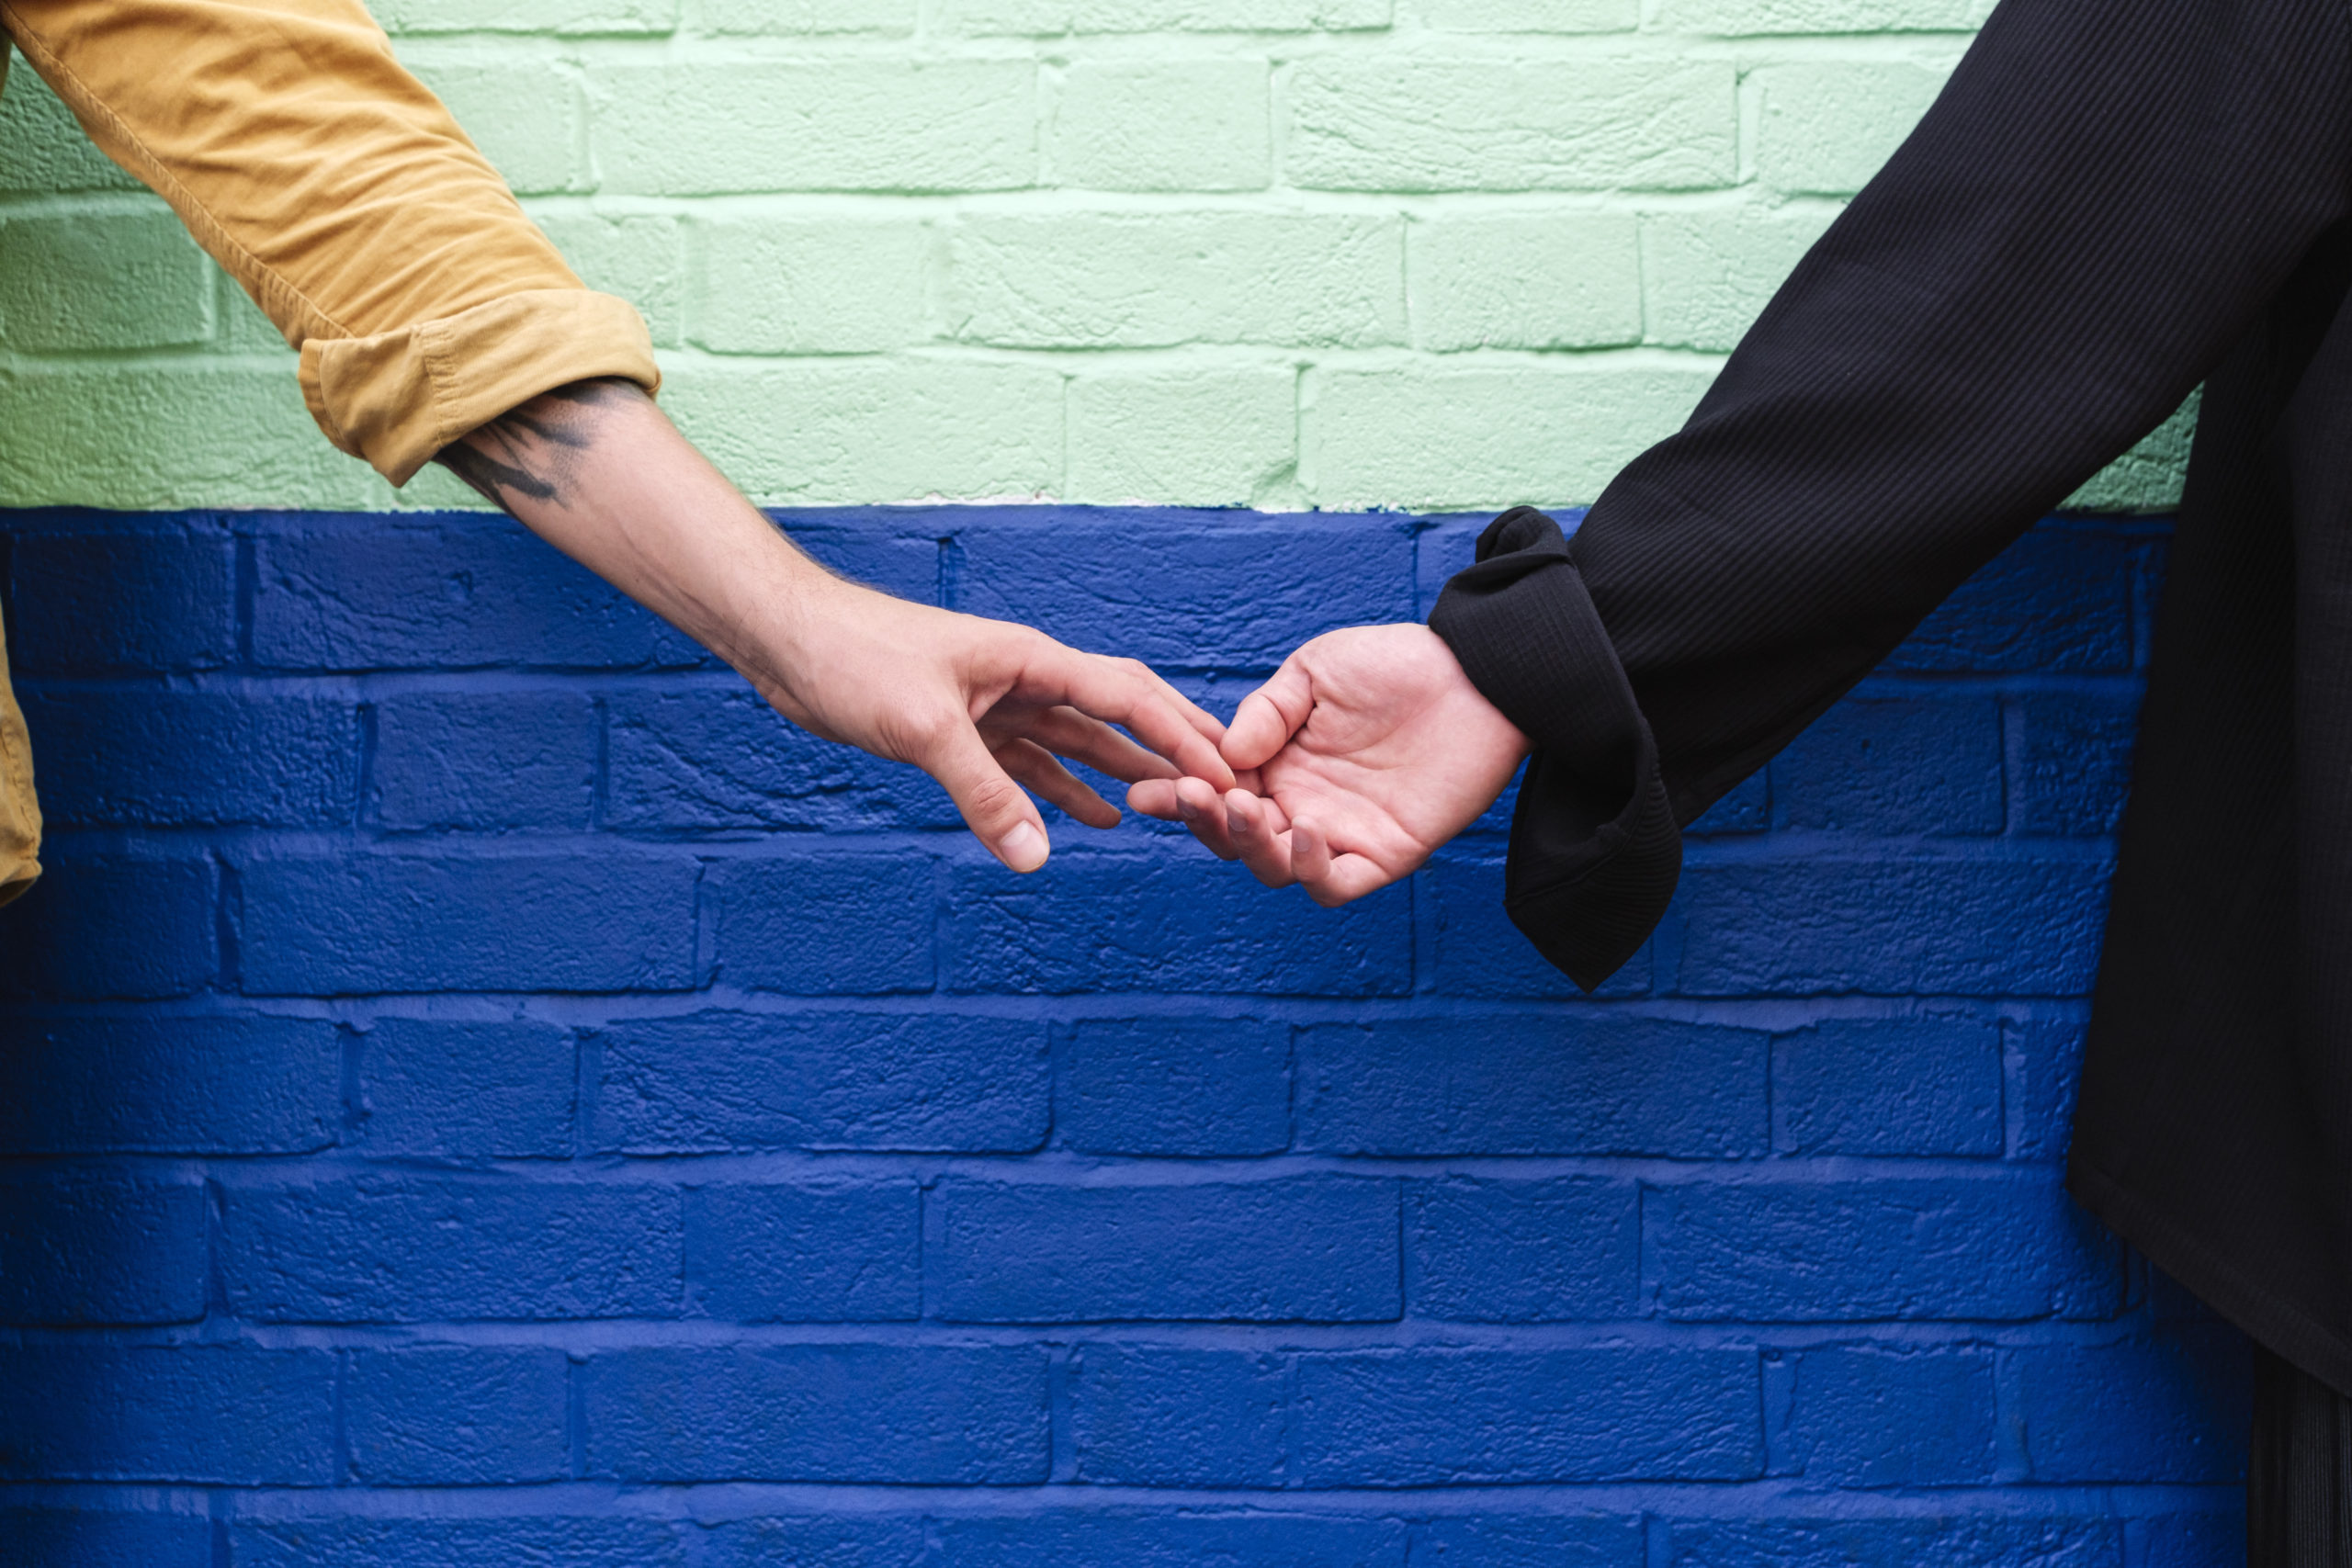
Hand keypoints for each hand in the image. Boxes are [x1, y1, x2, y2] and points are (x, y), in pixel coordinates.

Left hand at [755, 577, 1232, 870]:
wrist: (790, 640)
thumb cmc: (854, 656)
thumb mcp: (925, 728)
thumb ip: (985, 794)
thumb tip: (1037, 858)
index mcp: (1031, 660)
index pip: (1128, 696)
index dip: (1181, 733)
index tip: (1228, 770)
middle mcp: (1025, 679)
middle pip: (1117, 717)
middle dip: (1170, 752)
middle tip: (1226, 790)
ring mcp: (997, 704)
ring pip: (1079, 745)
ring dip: (1125, 778)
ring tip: (1176, 815)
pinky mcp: (965, 730)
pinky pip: (1032, 766)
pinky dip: (1063, 793)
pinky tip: (1093, 819)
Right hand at [1128, 623, 1527, 903]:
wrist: (1477, 674)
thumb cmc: (1396, 665)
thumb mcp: (1315, 671)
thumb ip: (1267, 711)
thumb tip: (1227, 752)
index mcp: (1276, 767)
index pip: (1216, 794)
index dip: (1179, 798)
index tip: (1146, 791)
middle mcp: (1301, 806)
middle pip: (1236, 839)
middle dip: (1206, 822)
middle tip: (1194, 796)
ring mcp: (1341, 835)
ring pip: (1276, 868)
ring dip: (1250, 847)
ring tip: (1243, 809)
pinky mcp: (1385, 855)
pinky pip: (1335, 883)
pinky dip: (1310, 870)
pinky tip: (1301, 833)